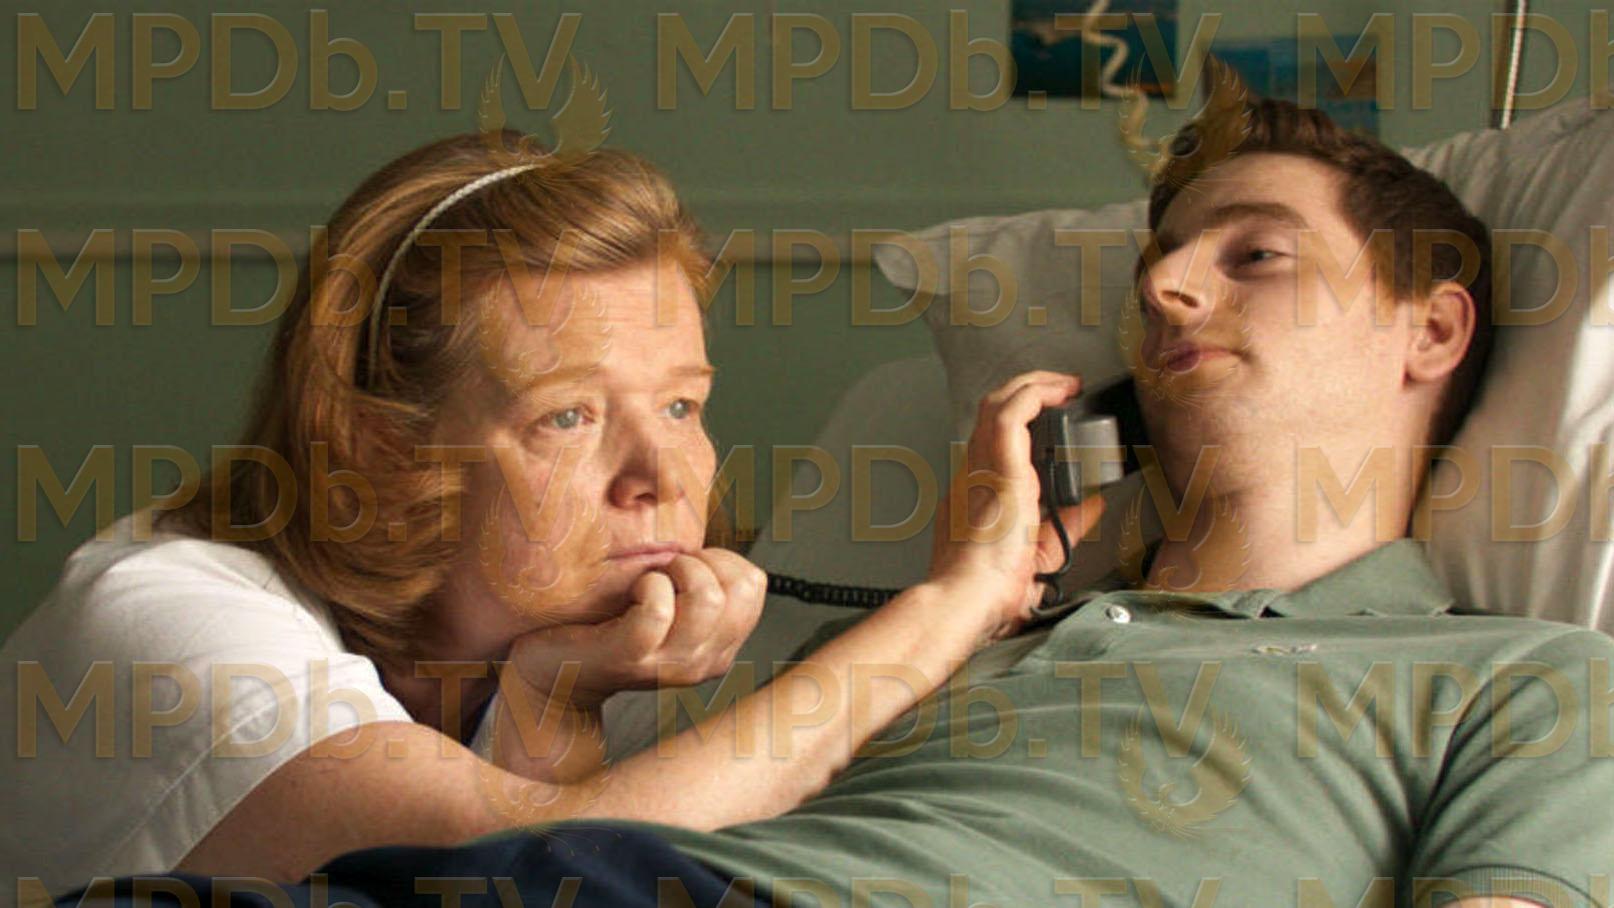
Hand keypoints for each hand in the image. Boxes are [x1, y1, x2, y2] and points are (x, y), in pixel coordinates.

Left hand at [504, 548, 766, 709]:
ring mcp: (670, 665)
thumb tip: (702, 537)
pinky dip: (645, 586)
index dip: (720, 559)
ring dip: (676, 569)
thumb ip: (698, 583)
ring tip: (649, 578)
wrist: (556, 674)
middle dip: (703, 561)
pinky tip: (630, 590)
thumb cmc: (609, 624)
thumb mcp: (669, 606)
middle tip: (666, 569)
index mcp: (722, 646)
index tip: (684, 565)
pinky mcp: (630, 658)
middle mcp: (705, 661)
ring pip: (707, 599)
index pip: (754, 584)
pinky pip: (658, 610)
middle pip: (740, 589)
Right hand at [927, 371, 1105, 640]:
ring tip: (1065, 383)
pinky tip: (1061, 391)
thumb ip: (1068, 524)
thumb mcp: (1042, 550)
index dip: (1022, 424)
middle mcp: (975, 475)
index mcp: (978, 495)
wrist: (968, 600)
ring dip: (1034, 385)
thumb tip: (1096, 502)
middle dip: (1027, 393)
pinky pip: (1011, 412)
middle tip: (1062, 390)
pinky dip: (1036, 393)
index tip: (1052, 418)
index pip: (993, 445)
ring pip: (997, 403)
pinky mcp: (998, 467)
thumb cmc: (990, 589)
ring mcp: (982, 468)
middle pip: (992, 414)